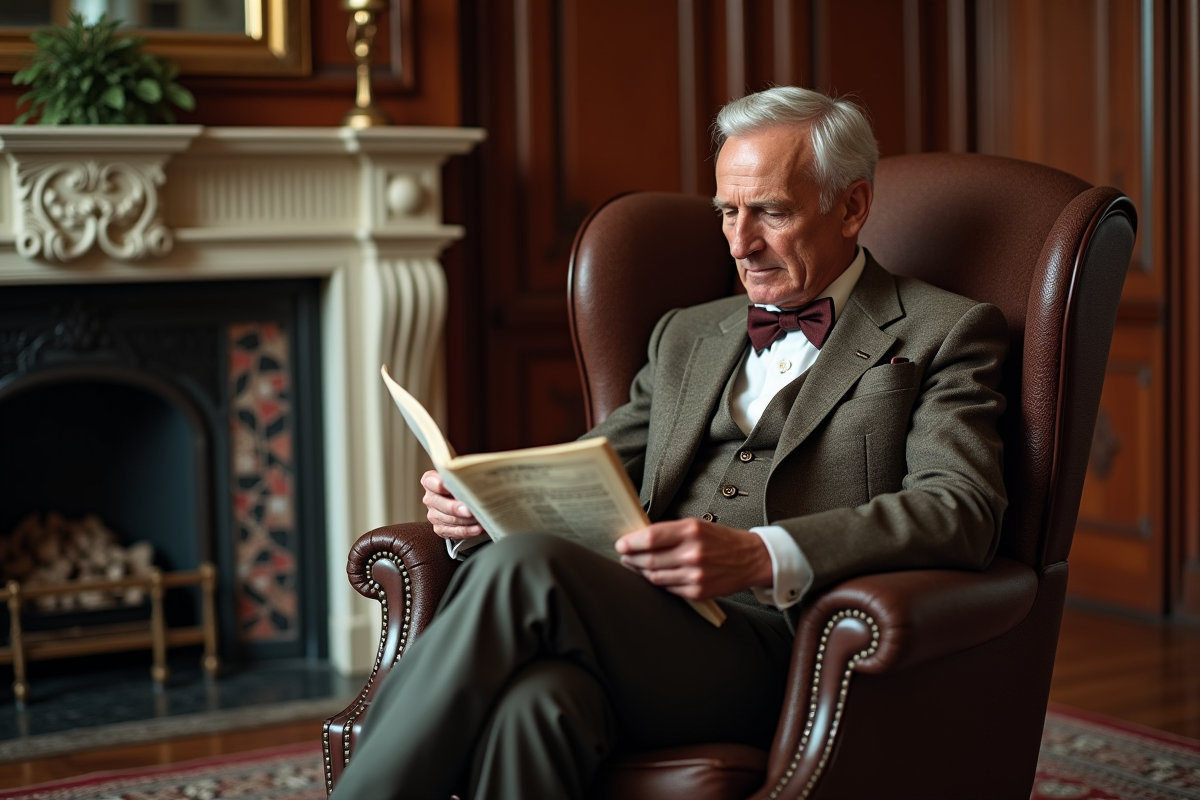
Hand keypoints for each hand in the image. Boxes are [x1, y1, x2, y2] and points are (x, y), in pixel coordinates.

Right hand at [421, 470, 485, 541]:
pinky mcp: (441, 529)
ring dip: (466, 520)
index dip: (437, 484)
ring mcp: (434, 515)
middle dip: (454, 507)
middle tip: (468, 510)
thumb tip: (478, 477)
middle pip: (438, 503)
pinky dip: (468, 530)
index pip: (429, 481)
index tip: (445, 485)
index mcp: (431, 481)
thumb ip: (466, 476)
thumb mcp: (464, 477)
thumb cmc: (465, 485)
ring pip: (449, 519)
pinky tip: (479, 528)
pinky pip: (454, 532)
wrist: (465, 502)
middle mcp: (430, 499)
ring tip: (481, 518)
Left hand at [614, 518, 772, 599]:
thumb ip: (669, 531)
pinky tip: (655, 576)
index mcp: (691, 531)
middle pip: (649, 560)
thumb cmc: (720, 539)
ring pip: (655, 576)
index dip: (631, 542)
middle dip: (631, 559)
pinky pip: (667, 588)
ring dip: (641, 572)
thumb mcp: (696, 525)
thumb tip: (638, 538)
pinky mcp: (697, 591)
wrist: (750, 558)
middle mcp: (693, 553)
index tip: (621, 544)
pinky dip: (657, 582)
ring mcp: (695, 575)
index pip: (651, 538)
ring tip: (636, 565)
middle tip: (624, 556)